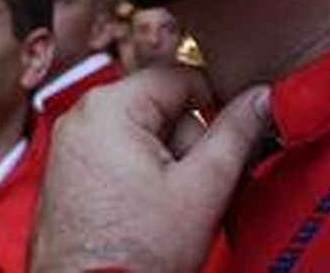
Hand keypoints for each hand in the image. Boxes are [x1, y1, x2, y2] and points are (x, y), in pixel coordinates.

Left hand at [30, 67, 269, 272]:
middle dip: (188, 145)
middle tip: (194, 189)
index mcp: (108, 106)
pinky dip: (141, 179)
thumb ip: (237, 132)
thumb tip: (262, 98)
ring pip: (143, 136)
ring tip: (167, 209)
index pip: (182, 77)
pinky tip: (147, 215)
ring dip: (167, 166)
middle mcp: (80, 118)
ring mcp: (69, 148)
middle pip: (162, 108)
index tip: (236, 133)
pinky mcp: (67, 177)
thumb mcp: (204, 186)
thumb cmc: (135, 253)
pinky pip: (119, 158)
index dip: (218, 103)